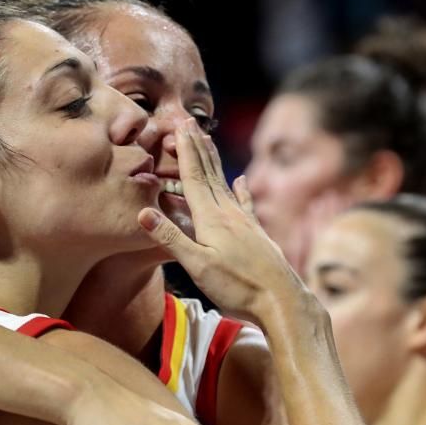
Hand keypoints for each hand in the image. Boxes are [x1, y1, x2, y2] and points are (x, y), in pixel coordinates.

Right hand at [138, 118, 308, 325]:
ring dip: (214, 162)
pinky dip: (241, 189)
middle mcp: (229, 214)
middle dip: (198, 148)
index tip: (179, 127)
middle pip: (209, 174)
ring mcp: (245, 222)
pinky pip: (245, 203)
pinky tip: (242, 180)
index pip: (194, 178)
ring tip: (208, 142)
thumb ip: (171, 238)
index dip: (185, 151)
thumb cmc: (238, 287)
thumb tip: (143, 212)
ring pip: (225, 184)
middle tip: (190, 123)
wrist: (282, 301)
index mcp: (211, 219)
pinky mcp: (257, 234)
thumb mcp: (198, 266)